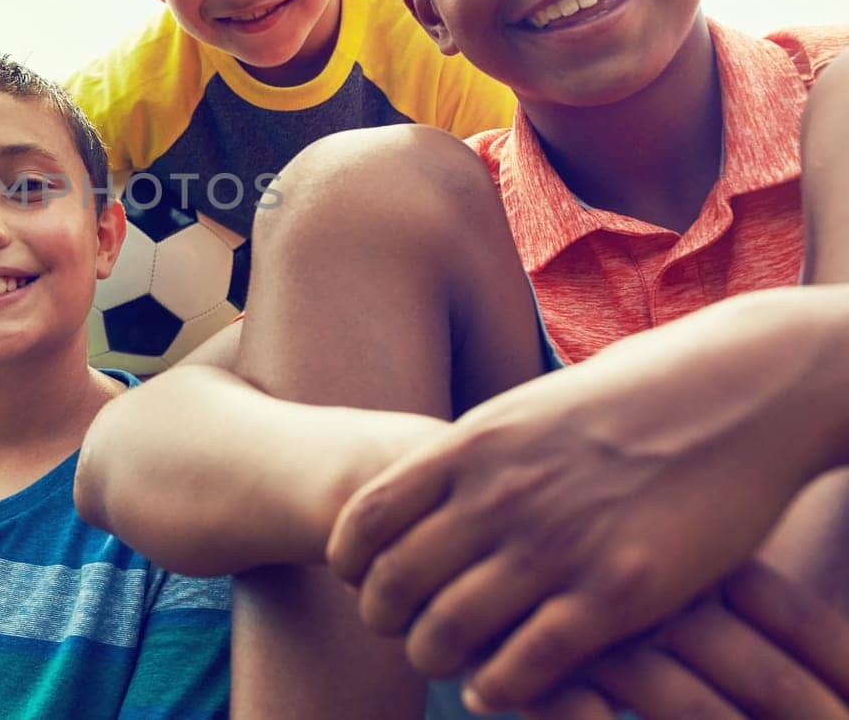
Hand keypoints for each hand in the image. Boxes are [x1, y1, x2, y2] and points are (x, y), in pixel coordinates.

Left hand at [327, 289, 844, 709]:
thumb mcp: (525, 408)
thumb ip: (471, 454)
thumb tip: (420, 483)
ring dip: (433, 657)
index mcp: (470, 446)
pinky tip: (496, 688)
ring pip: (449, 630)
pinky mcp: (617, 592)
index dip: (349, 561)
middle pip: (395, 583)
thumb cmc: (626, 400)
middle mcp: (499, 496)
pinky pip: (527, 662)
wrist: (734, 394)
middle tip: (397, 630)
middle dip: (382, 618)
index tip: (358, 579)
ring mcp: (555, 545)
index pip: (365, 518)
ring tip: (442, 660)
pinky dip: (498, 686)